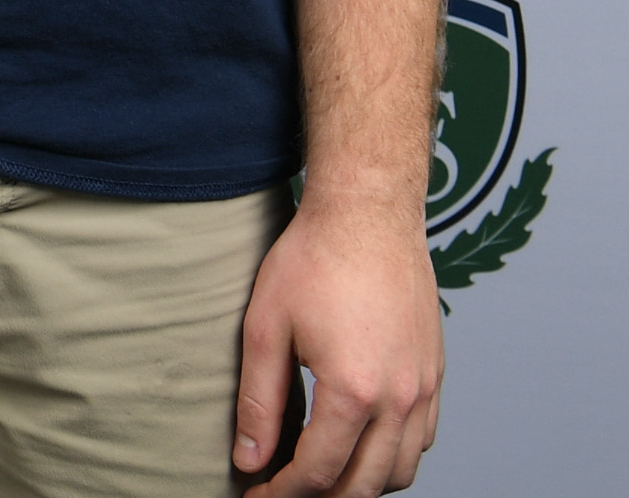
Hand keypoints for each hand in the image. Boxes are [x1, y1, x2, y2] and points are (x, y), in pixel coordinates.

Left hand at [234, 193, 442, 495]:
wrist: (368, 216)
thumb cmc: (312, 262)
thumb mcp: (264, 329)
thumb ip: (258, 402)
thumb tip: (249, 459)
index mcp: (353, 392)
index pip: (319, 473)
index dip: (282, 494)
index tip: (255, 494)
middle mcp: (400, 399)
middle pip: (365, 485)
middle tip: (282, 491)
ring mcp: (425, 389)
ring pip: (402, 471)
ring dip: (361, 485)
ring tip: (318, 475)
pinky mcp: (435, 375)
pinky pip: (422, 441)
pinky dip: (393, 458)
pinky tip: (358, 446)